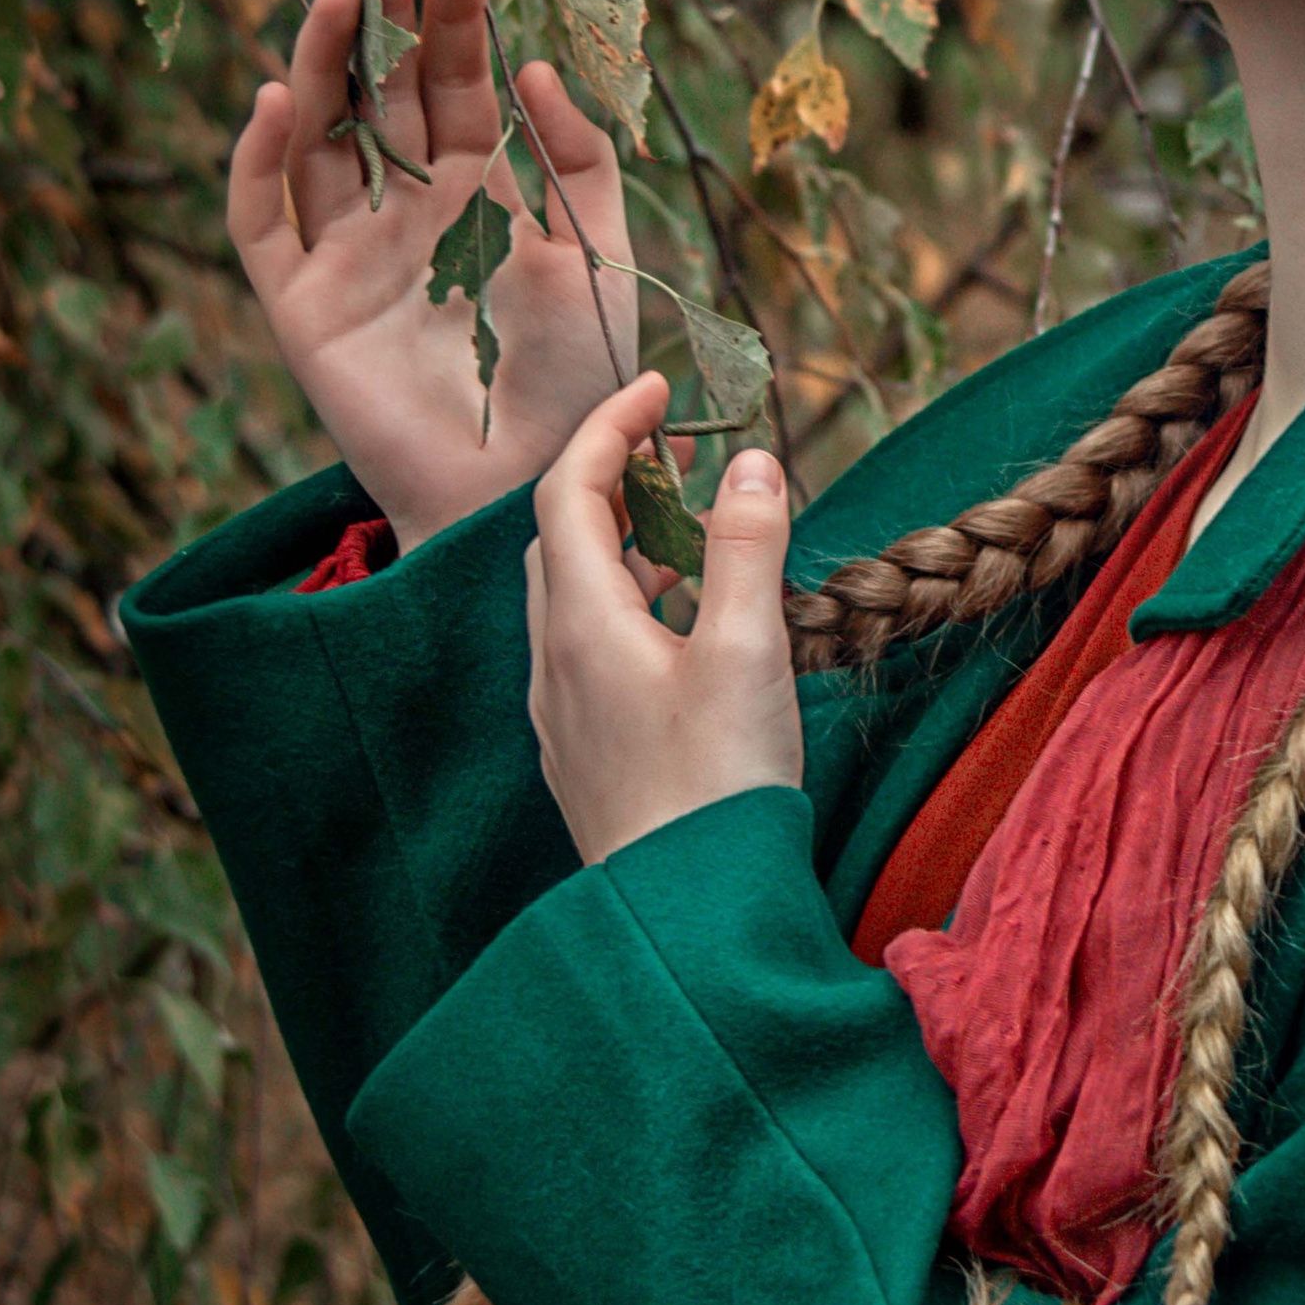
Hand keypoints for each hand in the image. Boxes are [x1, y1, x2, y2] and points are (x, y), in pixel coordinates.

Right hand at [228, 0, 635, 549]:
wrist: (538, 487)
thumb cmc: (585, 380)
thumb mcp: (605, 254)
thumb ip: (581, 159)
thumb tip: (537, 64)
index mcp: (482, 187)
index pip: (456, 78)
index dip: (453, 14)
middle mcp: (408, 208)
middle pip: (381, 85)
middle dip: (384, 6)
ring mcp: (350, 252)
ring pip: (318, 135)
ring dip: (324, 59)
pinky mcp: (302, 305)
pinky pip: (264, 221)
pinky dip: (261, 161)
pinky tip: (281, 100)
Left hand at [526, 375, 801, 865]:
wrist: (683, 915)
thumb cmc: (714, 786)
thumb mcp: (747, 650)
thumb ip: (746, 547)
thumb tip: (750, 462)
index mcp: (581, 621)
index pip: (569, 491)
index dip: (609, 427)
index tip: (659, 389)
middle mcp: (554, 662)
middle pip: (560, 539)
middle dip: (611, 480)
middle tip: (674, 456)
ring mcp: (564, 712)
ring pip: (574, 597)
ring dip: (624, 546)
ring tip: (692, 533)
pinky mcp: (586, 753)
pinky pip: (589, 648)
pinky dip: (630, 604)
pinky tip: (685, 629)